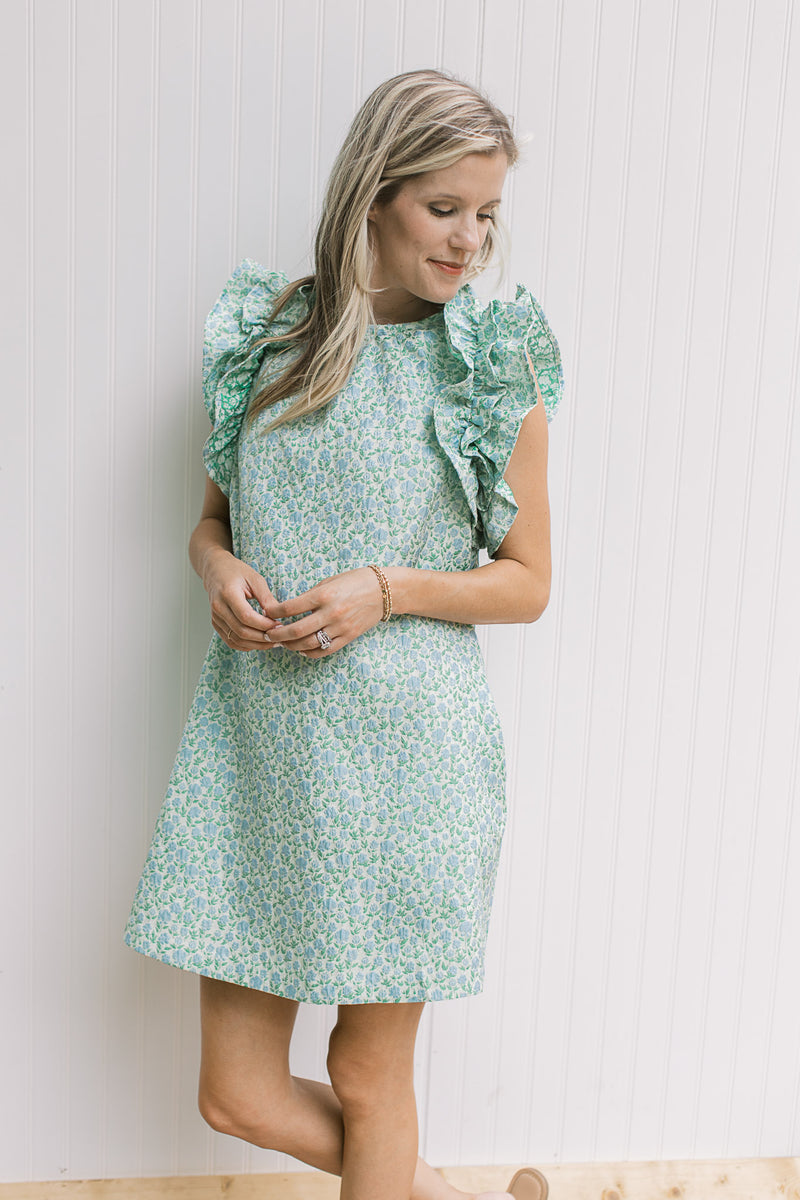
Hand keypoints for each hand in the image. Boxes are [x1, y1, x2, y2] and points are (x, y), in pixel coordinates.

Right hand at [202, 547, 282, 651]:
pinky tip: (259, 642)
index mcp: (228, 593)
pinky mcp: (216, 624)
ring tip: (272, 641)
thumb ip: (266, 598)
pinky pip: (231, 641)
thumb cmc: (237, 572)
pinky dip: (246, 645)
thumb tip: (278, 615)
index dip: (264, 625)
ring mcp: (215, 618)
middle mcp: (218, 608)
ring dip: (256, 644)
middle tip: (279, 636)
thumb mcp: (255, 579)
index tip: (279, 625)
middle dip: (262, 637)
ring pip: (236, 639)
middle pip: (241, 631)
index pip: (246, 617)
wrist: (215, 571)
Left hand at [261, 567, 384, 657]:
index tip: (266, 612)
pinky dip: (309, 652)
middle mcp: (331, 613)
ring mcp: (341, 627)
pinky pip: (325, 650)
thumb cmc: (354, 581)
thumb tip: (288, 609)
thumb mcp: (329, 581)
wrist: (384, 590)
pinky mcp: (349, 637)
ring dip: (291, 645)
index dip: (274, 612)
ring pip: (308, 644)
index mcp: (324, 595)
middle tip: (268, 634)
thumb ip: (310, 596)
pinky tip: (301, 649)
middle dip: (278, 634)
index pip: (290, 607)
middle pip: (296, 631)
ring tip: (283, 642)